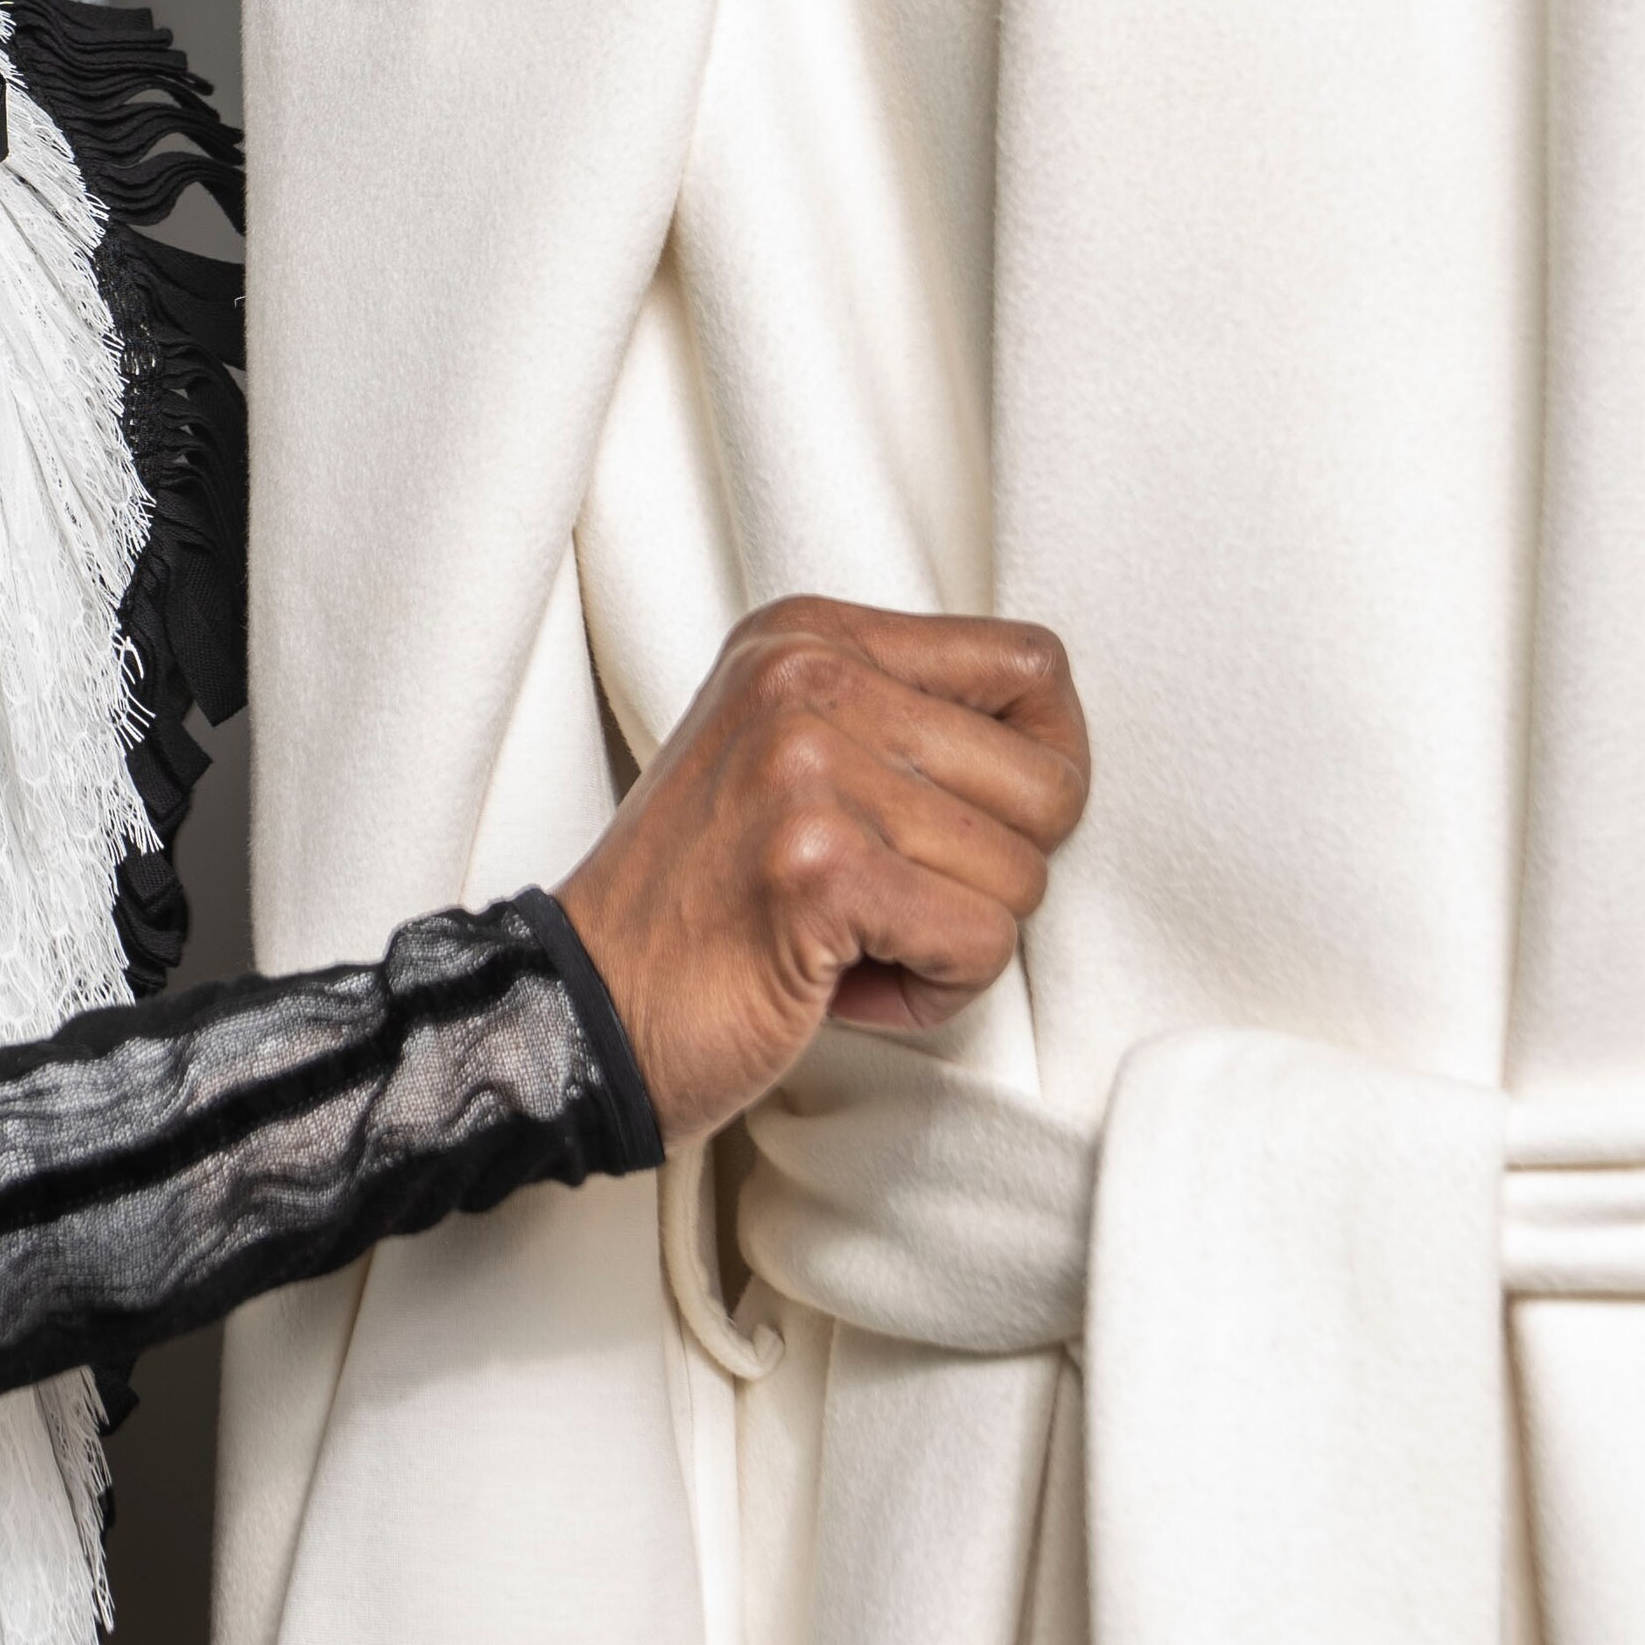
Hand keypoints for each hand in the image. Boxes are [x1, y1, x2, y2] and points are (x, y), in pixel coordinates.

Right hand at [555, 597, 1091, 1141]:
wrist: (584, 1010)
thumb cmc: (708, 904)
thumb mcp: (795, 756)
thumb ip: (906, 723)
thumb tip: (1060, 746)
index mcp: (811, 634)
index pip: (1033, 665)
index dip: (1042, 768)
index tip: (972, 829)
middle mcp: (809, 675)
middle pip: (1049, 780)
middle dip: (998, 875)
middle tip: (895, 906)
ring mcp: (808, 765)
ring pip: (1022, 873)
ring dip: (955, 945)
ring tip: (855, 946)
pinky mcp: (817, 867)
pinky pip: (980, 944)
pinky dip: (930, 995)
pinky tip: (844, 986)